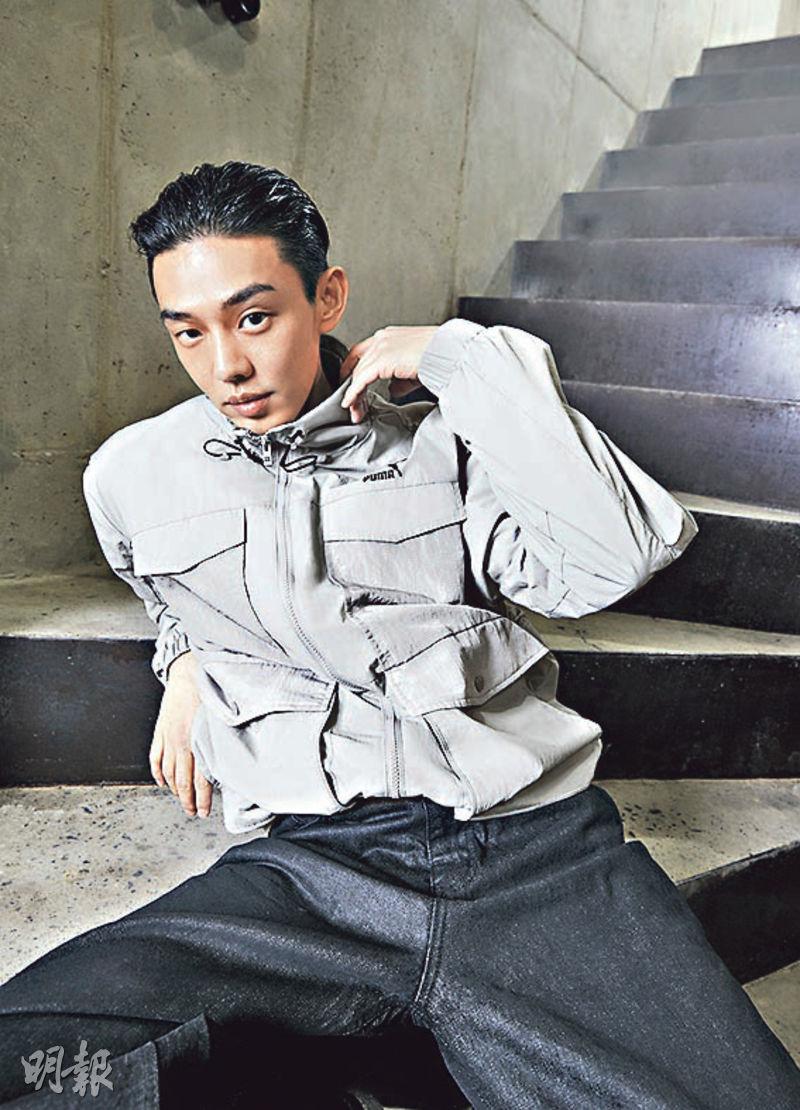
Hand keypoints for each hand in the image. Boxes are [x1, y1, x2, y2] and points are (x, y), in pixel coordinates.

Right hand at [150, 652, 212, 818]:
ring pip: (168, 773)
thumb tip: (231, 763)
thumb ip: (223, 741)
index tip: (204, 811)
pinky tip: (163, 782)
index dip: (202, 798)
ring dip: (175, 790)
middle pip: (182, 781)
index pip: (200, 779)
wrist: (188, 671)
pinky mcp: (160, 731)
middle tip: (193, 812)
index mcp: (199, 740)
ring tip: (182, 800)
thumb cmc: (209, 692)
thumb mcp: (221, 718)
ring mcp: (168, 738)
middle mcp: (181, 742)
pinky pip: (156, 759)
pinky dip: (158, 773)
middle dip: (188, 800)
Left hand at [339, 325, 438, 422]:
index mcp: (390, 336)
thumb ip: (401, 379)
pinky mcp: (382, 360)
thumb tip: (393, 389)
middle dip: (353, 387)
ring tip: (355, 411)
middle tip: (354, 405)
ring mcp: (381, 347)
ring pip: (358, 374)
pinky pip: (361, 379)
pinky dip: (354, 393)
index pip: (363, 352)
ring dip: (354, 395)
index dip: (353, 369)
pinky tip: (352, 404)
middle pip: (358, 364)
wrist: (450, 352)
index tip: (350, 385)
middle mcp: (383, 339)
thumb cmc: (442, 355)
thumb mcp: (416, 368)